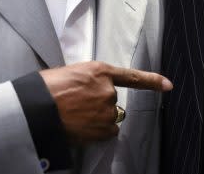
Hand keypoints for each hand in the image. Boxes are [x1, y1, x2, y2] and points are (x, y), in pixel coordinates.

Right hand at [39, 61, 171, 143]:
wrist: (36, 108)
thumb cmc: (45, 89)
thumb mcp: (69, 73)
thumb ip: (87, 80)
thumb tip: (87, 90)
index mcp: (100, 70)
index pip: (132, 76)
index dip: (152, 81)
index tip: (167, 85)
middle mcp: (108, 89)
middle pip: (112, 101)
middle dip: (99, 105)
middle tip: (76, 105)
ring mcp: (107, 109)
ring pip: (109, 118)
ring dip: (97, 119)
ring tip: (74, 116)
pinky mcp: (103, 127)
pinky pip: (106, 132)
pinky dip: (97, 132)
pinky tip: (80, 126)